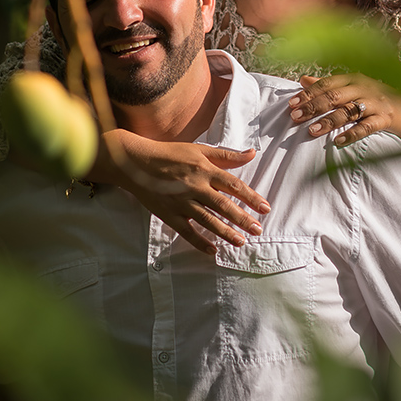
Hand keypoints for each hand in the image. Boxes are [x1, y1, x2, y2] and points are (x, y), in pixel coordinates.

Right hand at [96, 130, 268, 254]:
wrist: (136, 162)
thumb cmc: (171, 154)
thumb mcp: (200, 150)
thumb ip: (227, 156)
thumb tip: (252, 153)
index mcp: (205, 170)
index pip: (233, 185)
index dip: (251, 197)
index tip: (265, 208)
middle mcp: (195, 187)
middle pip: (223, 206)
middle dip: (242, 219)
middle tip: (258, 230)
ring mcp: (181, 202)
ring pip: (208, 220)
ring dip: (225, 232)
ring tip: (241, 242)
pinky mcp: (169, 214)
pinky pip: (186, 231)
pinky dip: (199, 241)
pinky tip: (212, 250)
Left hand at [288, 74, 400, 178]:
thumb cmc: (376, 99)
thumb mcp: (353, 88)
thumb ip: (329, 85)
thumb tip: (303, 79)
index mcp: (353, 79)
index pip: (326, 84)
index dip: (308, 94)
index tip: (291, 104)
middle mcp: (363, 88)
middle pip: (334, 96)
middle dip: (313, 106)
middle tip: (295, 117)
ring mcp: (375, 102)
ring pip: (348, 111)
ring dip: (328, 121)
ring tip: (312, 131)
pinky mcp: (385, 118)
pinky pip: (367, 126)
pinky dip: (352, 133)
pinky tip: (339, 141)